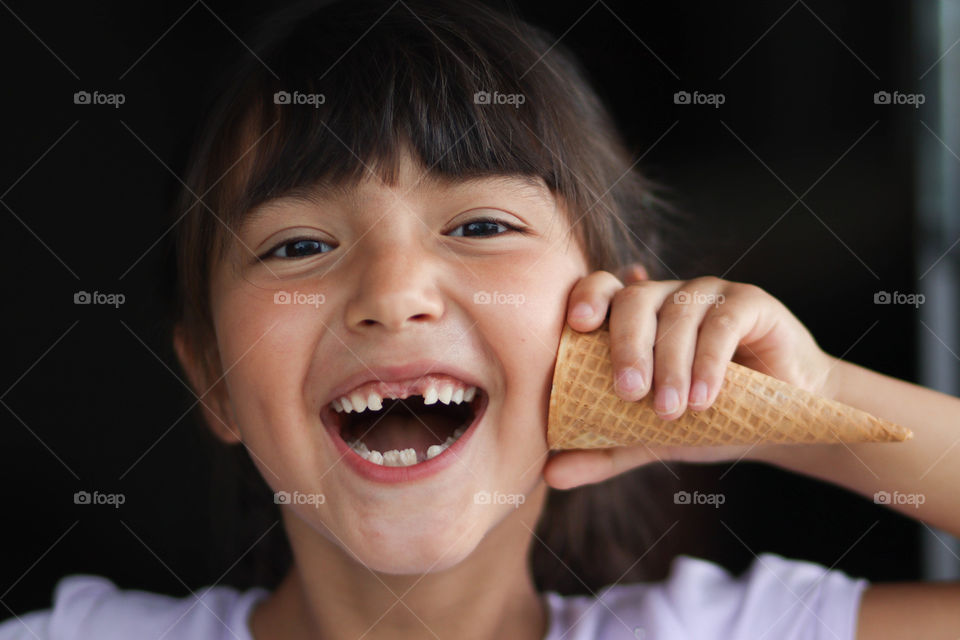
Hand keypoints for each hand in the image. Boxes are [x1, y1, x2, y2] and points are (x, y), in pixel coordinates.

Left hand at [543, 265, 837, 488]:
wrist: (777, 424)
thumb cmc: (704, 418)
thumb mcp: (648, 438)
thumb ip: (602, 449)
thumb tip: (550, 474)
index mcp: (634, 316)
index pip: (602, 289)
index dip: (587, 298)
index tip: (577, 326)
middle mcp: (667, 296)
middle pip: (635, 300)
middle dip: (627, 345)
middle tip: (628, 392)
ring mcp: (709, 294)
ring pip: (678, 312)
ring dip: (671, 363)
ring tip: (671, 411)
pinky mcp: (750, 303)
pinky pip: (723, 322)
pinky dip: (710, 360)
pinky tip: (705, 398)